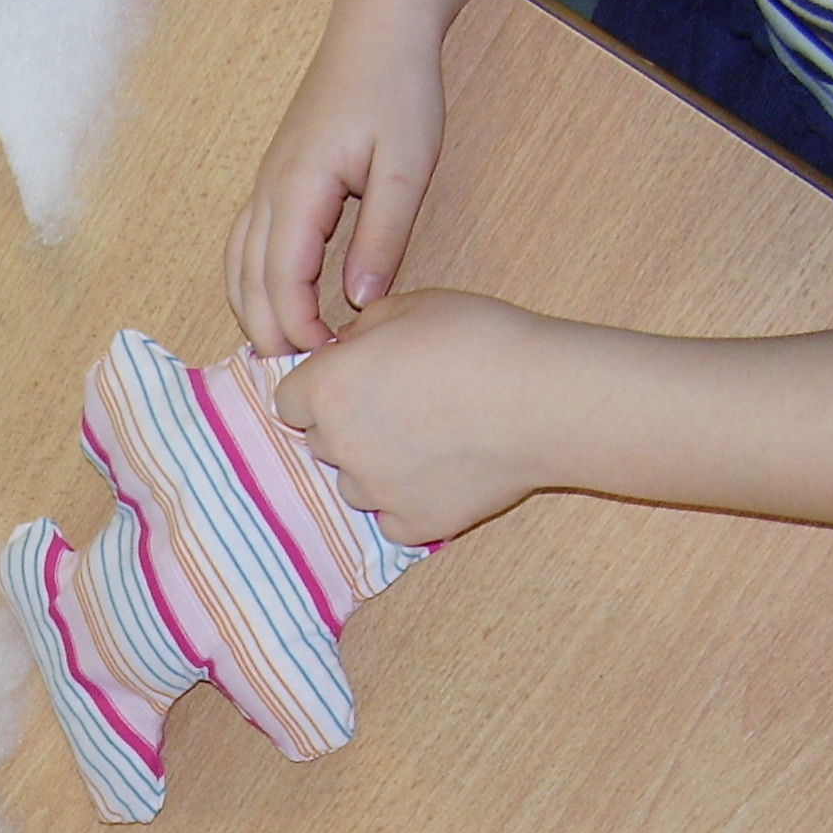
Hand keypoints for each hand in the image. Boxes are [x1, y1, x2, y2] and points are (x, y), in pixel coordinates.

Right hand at [226, 0, 471, 353]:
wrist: (375, 36)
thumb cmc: (395, 90)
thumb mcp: (406, 166)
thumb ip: (383, 237)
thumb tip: (361, 303)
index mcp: (299, 191)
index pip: (282, 282)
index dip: (300, 330)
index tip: (330, 358)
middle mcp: (267, 194)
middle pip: (247, 286)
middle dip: (271, 335)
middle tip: (307, 375)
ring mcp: (262, 190)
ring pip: (237, 271)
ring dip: (255, 315)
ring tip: (289, 351)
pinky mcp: (271, 187)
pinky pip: (243, 250)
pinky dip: (251, 288)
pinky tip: (277, 308)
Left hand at [271, 289, 566, 544]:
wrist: (544, 400)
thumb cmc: (479, 340)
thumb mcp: (412, 306)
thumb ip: (363, 330)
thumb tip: (347, 348)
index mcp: (328, 388)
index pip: (288, 401)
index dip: (318, 389)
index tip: (351, 381)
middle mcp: (339, 445)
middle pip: (321, 441)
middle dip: (348, 425)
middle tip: (403, 405)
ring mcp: (374, 492)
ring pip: (354, 483)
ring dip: (376, 466)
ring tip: (431, 439)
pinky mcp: (412, 525)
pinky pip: (392, 517)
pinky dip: (410, 501)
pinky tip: (445, 473)